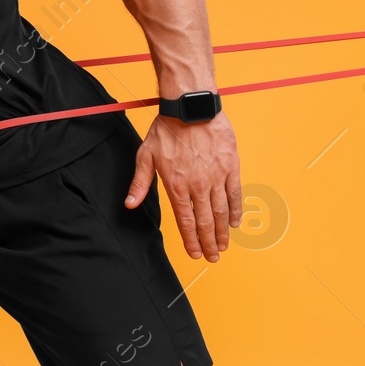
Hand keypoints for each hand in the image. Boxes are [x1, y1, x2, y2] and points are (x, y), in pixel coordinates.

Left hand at [124, 112, 242, 260]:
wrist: (191, 108)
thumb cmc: (166, 130)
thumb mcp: (145, 155)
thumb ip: (140, 183)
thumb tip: (129, 204)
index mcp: (176, 186)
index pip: (185, 221)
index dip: (191, 240)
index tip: (195, 254)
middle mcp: (198, 185)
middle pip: (205, 222)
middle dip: (209, 243)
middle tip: (213, 257)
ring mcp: (216, 177)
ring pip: (221, 211)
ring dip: (223, 232)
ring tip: (223, 246)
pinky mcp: (230, 166)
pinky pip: (235, 194)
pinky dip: (235, 210)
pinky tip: (234, 223)